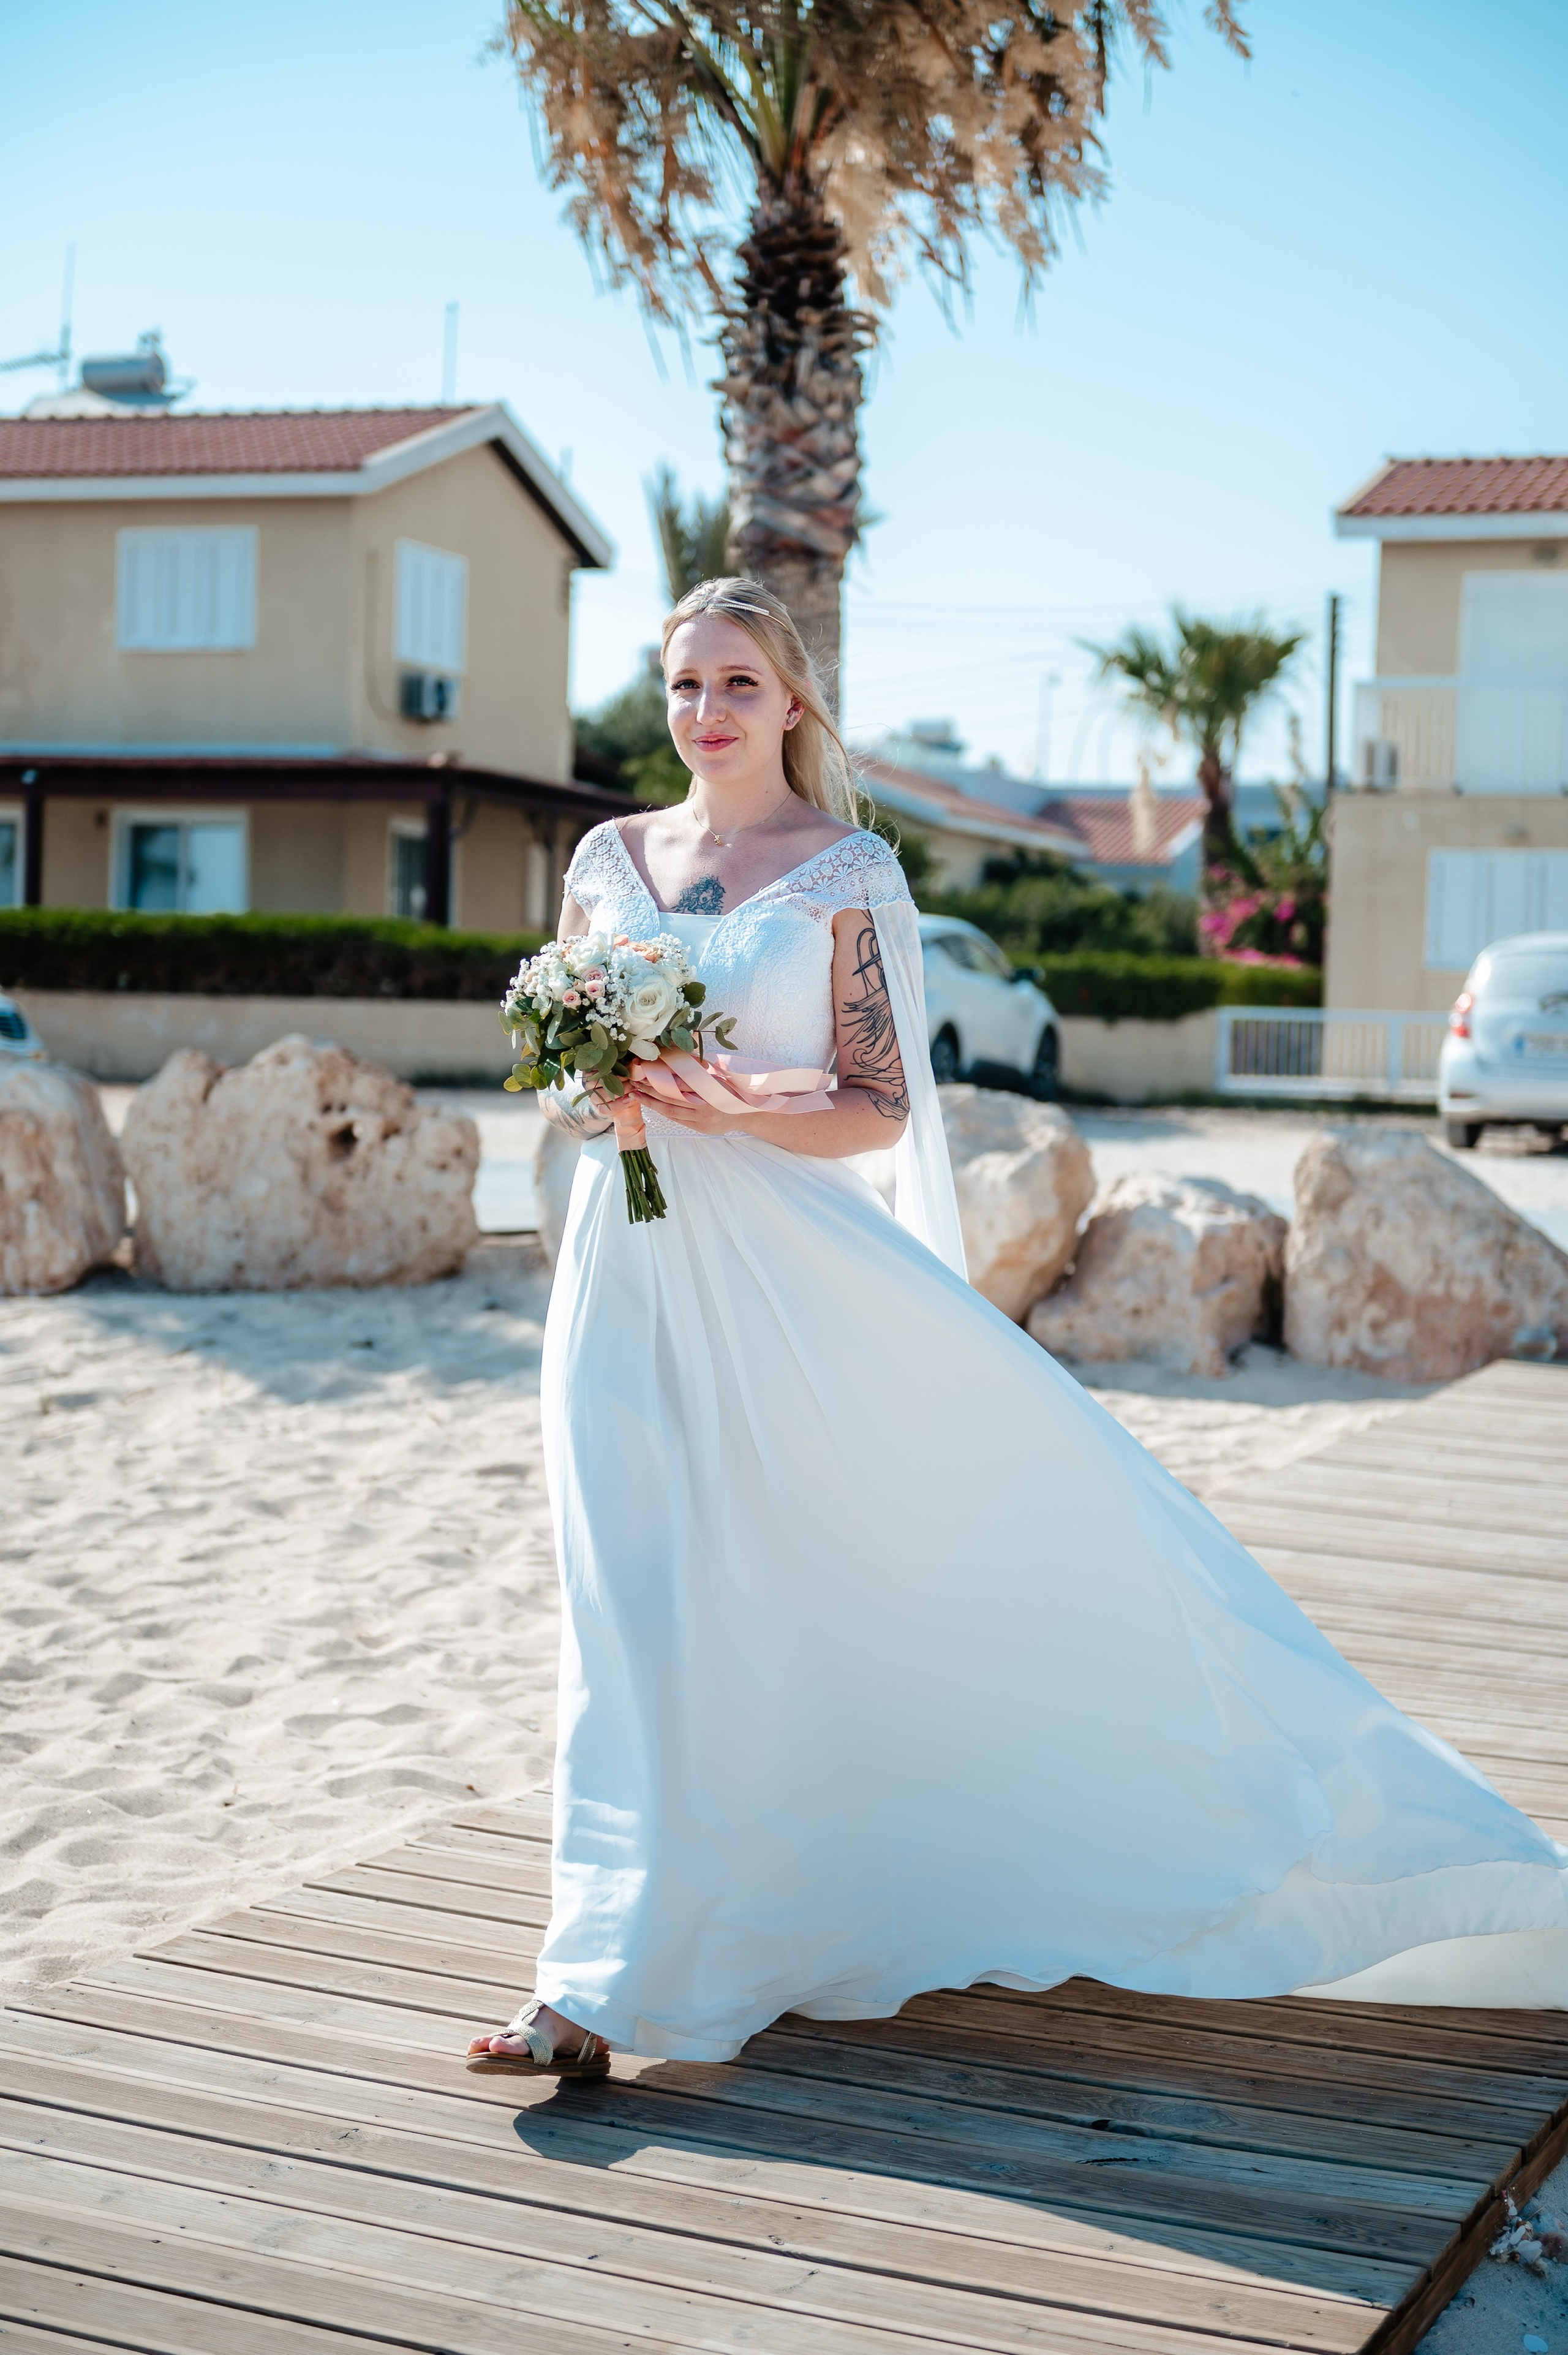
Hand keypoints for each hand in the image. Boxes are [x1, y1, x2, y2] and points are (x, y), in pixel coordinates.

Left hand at [627, 1071, 748, 1137]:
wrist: (745, 1114)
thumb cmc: (731, 1091)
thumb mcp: (718, 1078)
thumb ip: (699, 1074)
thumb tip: (675, 1063)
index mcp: (710, 1089)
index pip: (680, 1083)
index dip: (662, 1078)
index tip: (646, 1071)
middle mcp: (705, 1106)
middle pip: (672, 1097)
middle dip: (651, 1090)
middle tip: (634, 1082)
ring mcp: (702, 1119)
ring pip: (672, 1111)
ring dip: (652, 1103)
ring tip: (637, 1095)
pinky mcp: (700, 1128)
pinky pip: (677, 1119)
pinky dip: (664, 1111)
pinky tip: (653, 1105)